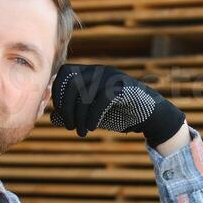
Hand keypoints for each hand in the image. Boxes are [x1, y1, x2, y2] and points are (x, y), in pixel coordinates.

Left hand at [49, 63, 185, 147]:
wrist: (149, 116)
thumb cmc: (118, 114)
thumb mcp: (92, 115)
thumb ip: (74, 114)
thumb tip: (53, 117)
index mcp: (91, 72)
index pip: (65, 73)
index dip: (58, 92)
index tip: (60, 112)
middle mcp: (101, 70)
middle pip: (72, 84)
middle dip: (67, 109)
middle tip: (70, 127)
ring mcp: (113, 77)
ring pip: (85, 94)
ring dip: (79, 117)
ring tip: (80, 132)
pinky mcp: (124, 88)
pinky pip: (101, 100)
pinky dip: (92, 116)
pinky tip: (91, 128)